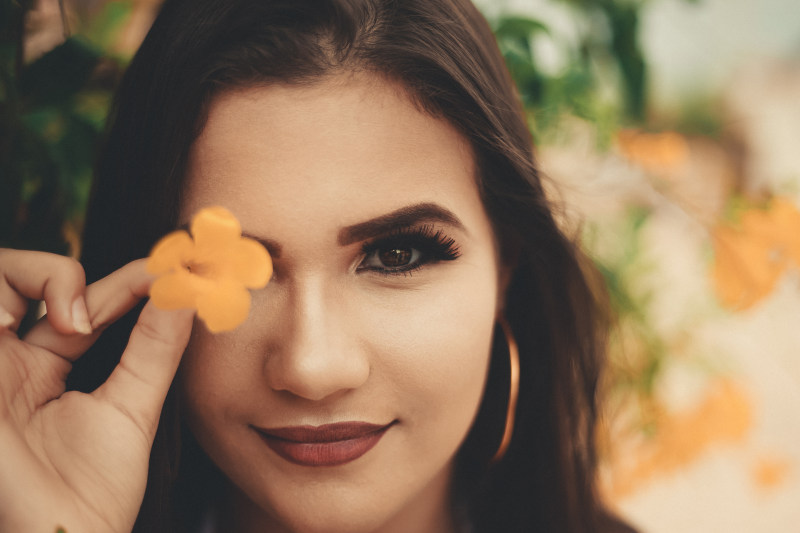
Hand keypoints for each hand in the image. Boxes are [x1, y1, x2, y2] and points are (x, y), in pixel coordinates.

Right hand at [0, 250, 193, 532]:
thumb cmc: (93, 487)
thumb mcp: (132, 406)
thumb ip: (155, 348)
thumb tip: (188, 292)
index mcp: (49, 367)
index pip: (83, 303)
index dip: (124, 280)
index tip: (171, 267)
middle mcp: (11, 361)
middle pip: (29, 278)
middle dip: (68, 273)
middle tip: (113, 301)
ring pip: (0, 278)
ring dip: (39, 278)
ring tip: (74, 322)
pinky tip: (8, 323)